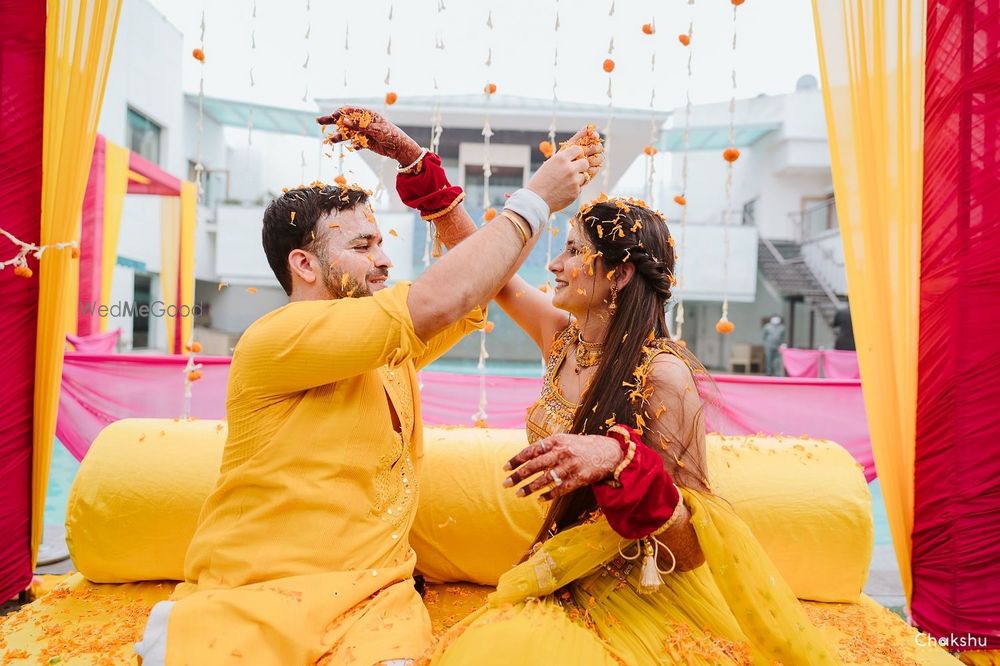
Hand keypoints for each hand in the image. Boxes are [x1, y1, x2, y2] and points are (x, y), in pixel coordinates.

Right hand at [316, 106, 422, 165]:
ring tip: (330, 140)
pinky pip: (356, 142)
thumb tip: (344, 121)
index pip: (350, 111)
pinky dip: (354, 145)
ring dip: (339, 136)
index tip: (332, 117)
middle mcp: (364, 122)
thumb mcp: (375, 130)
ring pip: (348, 133)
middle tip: (319, 121)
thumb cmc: (391, 135)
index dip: (340, 113)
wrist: (400, 149)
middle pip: (345, 120)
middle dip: (332, 121)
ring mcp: (364, 132)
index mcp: (367, 114)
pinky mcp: (366, 142)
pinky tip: (356, 147)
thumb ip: (359, 126)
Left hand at [502, 433, 623, 500]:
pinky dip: (549, 494)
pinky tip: (540, 499)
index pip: (531, 450)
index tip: (505, 468)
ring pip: (546, 479)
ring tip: (519, 494)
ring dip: (530, 488)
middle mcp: (562, 452)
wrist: (608, 451)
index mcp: (556, 441)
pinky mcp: (580, 478)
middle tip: (506, 483)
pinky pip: (561, 489)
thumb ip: (547, 447)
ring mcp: (571, 466)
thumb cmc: (581, 446)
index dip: (517, 459)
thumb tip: (526, 457)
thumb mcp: (564, 440)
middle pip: (535, 465)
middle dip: (518, 475)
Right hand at [525, 126, 603, 212]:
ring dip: (578, 179)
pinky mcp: (576, 192)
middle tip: (574, 171)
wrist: (537, 201)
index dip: (578, 154)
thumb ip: (562, 160)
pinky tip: (564, 191)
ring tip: (565, 183)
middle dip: (581, 166)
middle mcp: (569, 168)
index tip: (575, 158)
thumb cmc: (540, 182)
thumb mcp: (548, 165)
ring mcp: (574, 181)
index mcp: (561, 158)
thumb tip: (574, 156)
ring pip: (584, 176)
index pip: (578, 150)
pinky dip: (574, 189)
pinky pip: (580, 187)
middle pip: (585, 163)